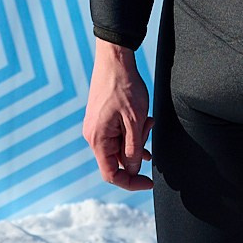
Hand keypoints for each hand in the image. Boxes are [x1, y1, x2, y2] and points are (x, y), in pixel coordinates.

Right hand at [84, 38, 152, 189]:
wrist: (114, 59)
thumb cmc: (124, 87)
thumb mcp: (135, 121)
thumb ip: (133, 149)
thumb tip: (132, 170)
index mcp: (98, 139)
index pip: (111, 174)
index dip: (131, 182)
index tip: (149, 181)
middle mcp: (93, 135)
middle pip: (116, 160)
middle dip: (137, 152)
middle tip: (149, 129)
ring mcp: (96, 126)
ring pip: (119, 147)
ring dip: (136, 140)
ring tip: (147, 121)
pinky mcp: (101, 119)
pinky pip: (117, 135)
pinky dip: (131, 133)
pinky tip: (143, 122)